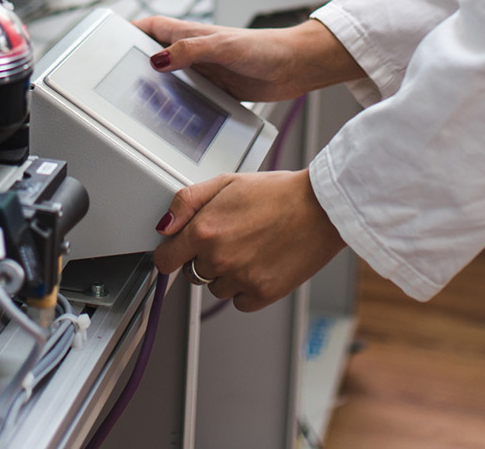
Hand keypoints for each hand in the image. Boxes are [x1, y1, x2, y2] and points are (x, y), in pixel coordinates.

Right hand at [133, 16, 362, 102]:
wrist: (295, 67)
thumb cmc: (266, 48)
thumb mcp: (224, 46)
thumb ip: (191, 51)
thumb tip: (158, 59)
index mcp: (191, 34)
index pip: (151, 27)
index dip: (129, 30)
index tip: (110, 39)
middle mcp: (195, 51)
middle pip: (156, 53)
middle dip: (136, 62)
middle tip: (118, 78)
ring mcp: (205, 70)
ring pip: (171, 77)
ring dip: (157, 86)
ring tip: (140, 102)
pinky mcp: (217, 89)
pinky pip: (190, 96)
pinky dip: (178, 104)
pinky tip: (173, 117)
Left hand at [151, 170, 344, 311]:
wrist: (320, 208)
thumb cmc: (277, 193)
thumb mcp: (226, 182)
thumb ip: (187, 202)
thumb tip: (165, 226)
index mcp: (204, 230)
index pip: (165, 260)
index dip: (170, 254)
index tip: (178, 252)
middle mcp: (218, 258)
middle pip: (192, 274)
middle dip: (204, 259)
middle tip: (230, 238)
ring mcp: (240, 279)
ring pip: (216, 288)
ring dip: (226, 274)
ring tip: (251, 247)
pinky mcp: (262, 294)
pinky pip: (240, 302)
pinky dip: (247, 288)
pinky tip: (261, 264)